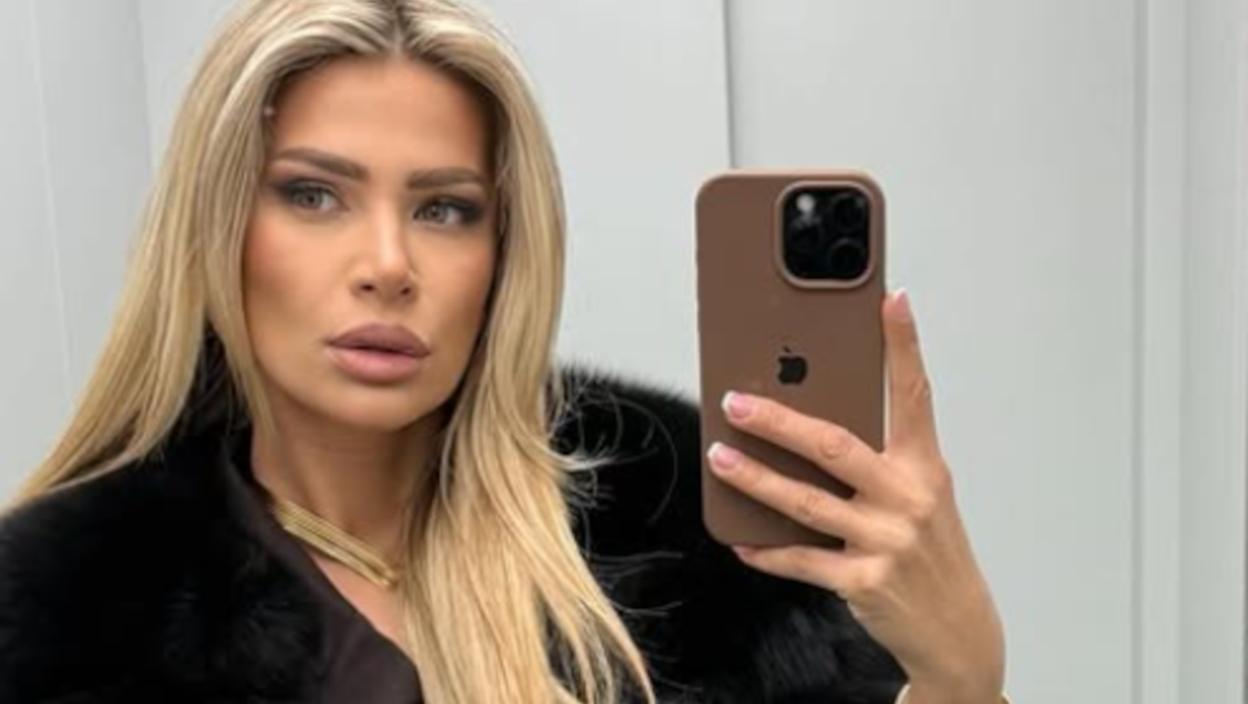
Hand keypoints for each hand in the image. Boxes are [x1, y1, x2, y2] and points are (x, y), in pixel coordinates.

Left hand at [706, 289, 1005, 701]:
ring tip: (720, 458)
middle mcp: (908, 499)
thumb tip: (808, 423)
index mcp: (925, 468)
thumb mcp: (921, 497)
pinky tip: (741, 538)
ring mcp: (886, 541)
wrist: (959, 630)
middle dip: (778, 420)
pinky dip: (766, 549)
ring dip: (754, 479)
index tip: (892, 300)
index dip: (904, 345)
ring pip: (805, 501)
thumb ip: (877, 461)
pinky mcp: (864, 582)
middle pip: (835, 446)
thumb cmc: (931, 552)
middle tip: (735, 402)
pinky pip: (800, 560)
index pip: (915, 394)